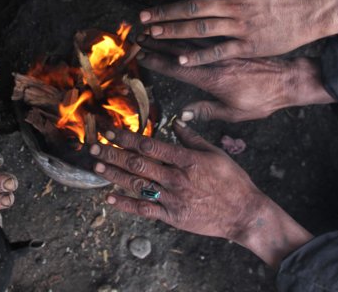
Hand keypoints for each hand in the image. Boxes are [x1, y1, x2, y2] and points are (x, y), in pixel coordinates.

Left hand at [90, 124, 312, 266]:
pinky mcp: (172, 216)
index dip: (126, 137)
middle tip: (93, 146)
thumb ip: (192, 138)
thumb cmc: (232, 180)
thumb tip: (175, 121)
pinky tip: (109, 198)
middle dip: (112, 154)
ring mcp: (173, 198)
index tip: (110, 131)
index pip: (149, 145)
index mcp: (186, 159)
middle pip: (137, 163)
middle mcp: (176, 178)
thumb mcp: (216, 153)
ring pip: (137, 184)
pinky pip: (145, 209)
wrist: (244, 213)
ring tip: (96, 166)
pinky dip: (125, 204)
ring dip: (114, 175)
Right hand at [137, 38, 333, 121]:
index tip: (141, 55)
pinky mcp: (231, 40)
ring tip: (152, 24)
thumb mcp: (235, 112)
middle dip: (157, 40)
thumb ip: (207, 111)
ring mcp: (223, 48)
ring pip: (191, 36)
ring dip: (170, 30)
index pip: (178, 67)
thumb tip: (182, 115)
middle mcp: (215, 59)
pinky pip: (207, 31)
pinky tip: (180, 20)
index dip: (158, 61)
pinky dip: (191, 25)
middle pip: (179, 48)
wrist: (290, 79)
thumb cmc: (264, 100)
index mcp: (213, 78)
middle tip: (138, 34)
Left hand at [140, 0, 337, 61]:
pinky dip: (199, 55)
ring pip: (200, 28)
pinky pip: (219, 51)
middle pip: (191, 7)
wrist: (311, 12)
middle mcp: (233, 4)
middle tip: (140, 15)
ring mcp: (240, 25)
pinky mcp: (248, 45)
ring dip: (173, 31)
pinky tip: (180, 59)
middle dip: (163, 11)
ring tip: (152, 33)